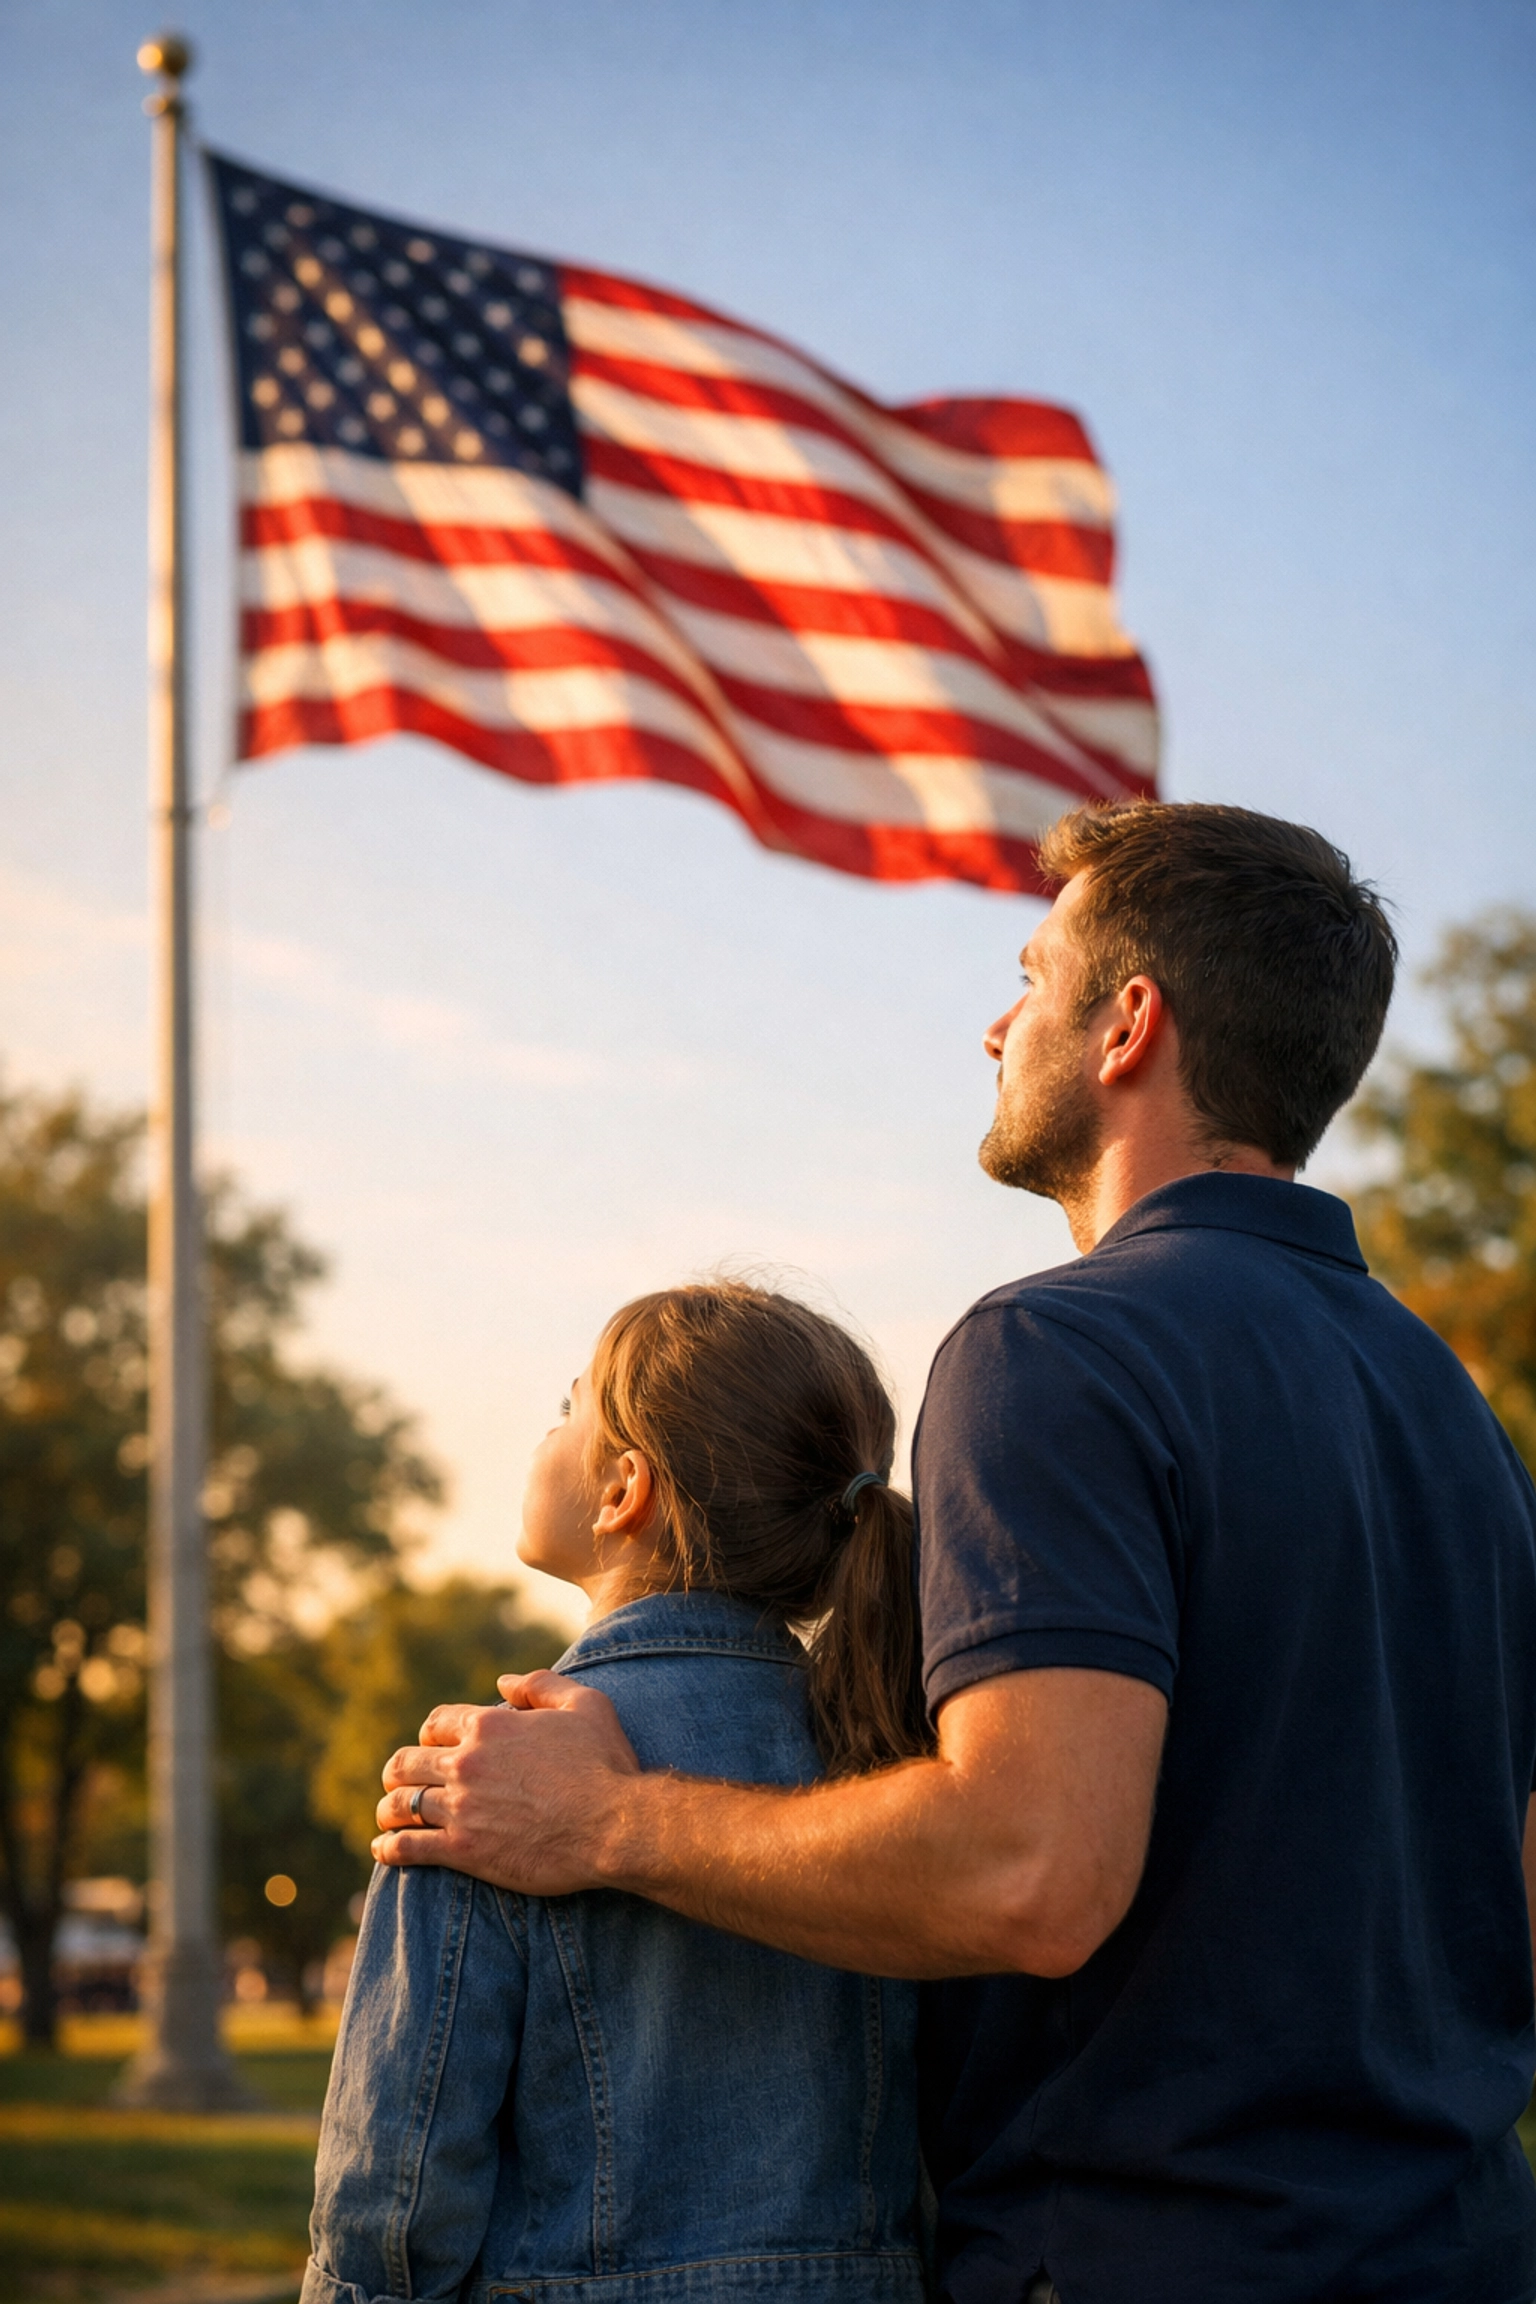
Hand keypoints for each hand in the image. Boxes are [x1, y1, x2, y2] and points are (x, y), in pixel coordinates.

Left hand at [372, 1671, 641, 1893]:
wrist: (615, 1825)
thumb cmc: (606, 1764)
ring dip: (388, 1809)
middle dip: (398, 1771)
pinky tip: (384, 1850)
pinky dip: (389, 1848)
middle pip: (407, 1762)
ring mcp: (460, 1807)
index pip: (436, 1723)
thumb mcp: (585, 1704)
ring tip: (387, 1817)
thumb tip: (501, 1683)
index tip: (432, 1746)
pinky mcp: (462, 1849)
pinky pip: (407, 1848)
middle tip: (399, 1782)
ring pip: (399, 1804)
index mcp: (490, 1725)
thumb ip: (540, 1685)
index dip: (431, 1734)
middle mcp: (466, 1762)